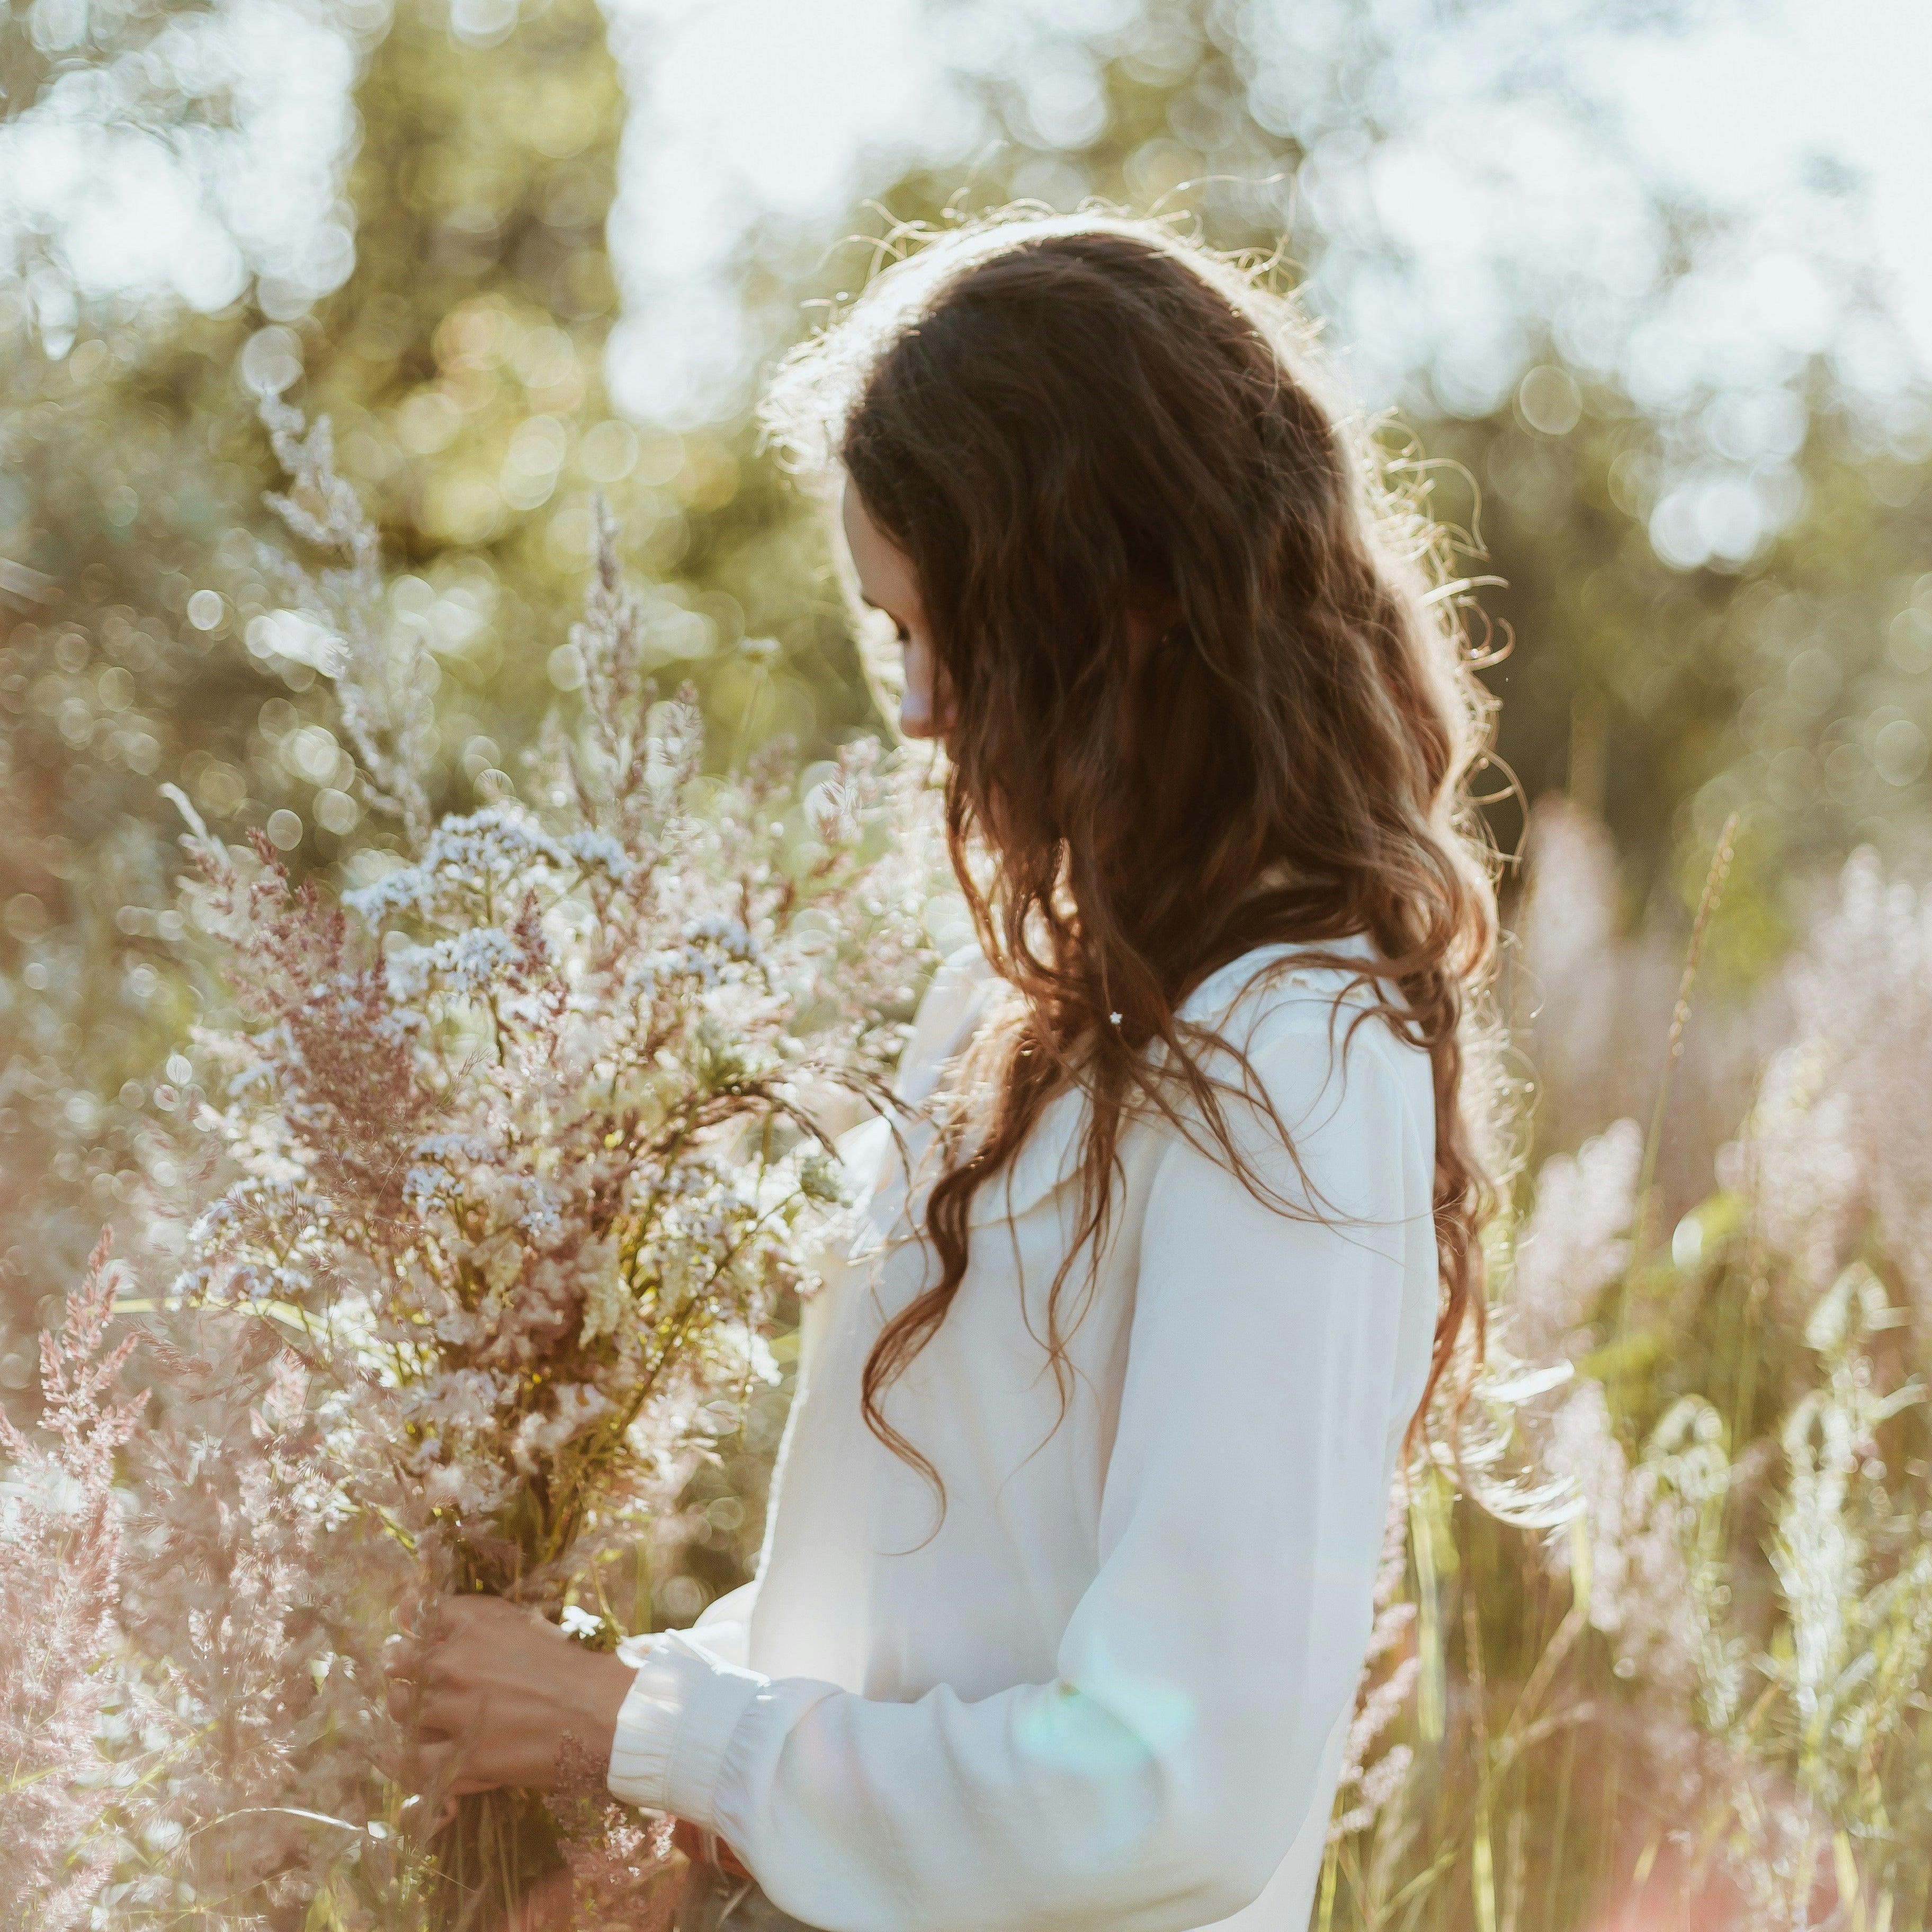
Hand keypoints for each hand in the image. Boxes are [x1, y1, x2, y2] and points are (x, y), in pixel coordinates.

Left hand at [387, 1596, 636, 1798]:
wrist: (601, 1713)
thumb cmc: (571, 1667)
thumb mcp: (527, 1625)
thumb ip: (483, 1621)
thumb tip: (438, 1618)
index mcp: (476, 1623)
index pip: (423, 1612)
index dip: (410, 1620)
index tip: (406, 1629)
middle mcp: (455, 1661)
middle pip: (401, 1661)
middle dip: (402, 1666)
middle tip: (408, 1675)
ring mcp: (453, 1710)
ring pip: (399, 1707)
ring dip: (404, 1709)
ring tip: (416, 1713)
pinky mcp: (461, 1756)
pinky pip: (409, 1761)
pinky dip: (399, 1759)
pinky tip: (396, 1756)